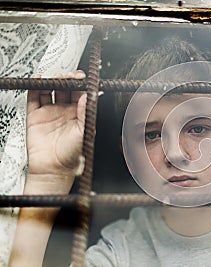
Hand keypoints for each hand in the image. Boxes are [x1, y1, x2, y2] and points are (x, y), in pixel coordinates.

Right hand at [26, 71, 85, 193]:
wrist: (53, 169)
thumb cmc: (72, 155)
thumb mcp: (83, 132)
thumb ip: (85, 113)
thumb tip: (88, 96)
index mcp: (79, 114)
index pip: (80, 93)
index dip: (79, 84)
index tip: (80, 77)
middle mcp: (65, 111)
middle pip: (65, 89)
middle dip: (66, 79)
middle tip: (67, 75)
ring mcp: (50, 112)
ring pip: (50, 90)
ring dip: (52, 81)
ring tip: (54, 77)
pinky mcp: (35, 116)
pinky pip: (34, 98)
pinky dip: (35, 87)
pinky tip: (38, 80)